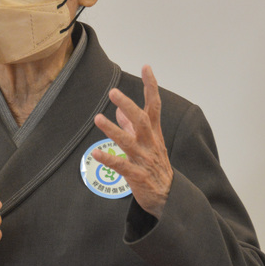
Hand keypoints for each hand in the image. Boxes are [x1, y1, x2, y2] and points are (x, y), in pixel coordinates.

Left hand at [92, 65, 172, 218]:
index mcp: (154, 133)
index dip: (151, 86)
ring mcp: (144, 159)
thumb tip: (119, 110)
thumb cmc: (155, 167)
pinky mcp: (137, 176)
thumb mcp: (148, 144)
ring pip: (129, 142)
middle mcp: (150, 143)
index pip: (154, 105)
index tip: (146, 66)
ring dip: (113, 129)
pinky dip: (108, 159)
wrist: (169, 198)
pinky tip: (95, 153)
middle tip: (113, 92)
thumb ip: (132, 126)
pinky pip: (121, 166)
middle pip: (141, 120)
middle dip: (128, 105)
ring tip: (97, 119)